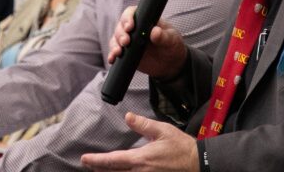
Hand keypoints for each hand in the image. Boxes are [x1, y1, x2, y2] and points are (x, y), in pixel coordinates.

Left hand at [81, 112, 198, 171]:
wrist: (199, 164)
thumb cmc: (181, 147)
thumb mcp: (163, 131)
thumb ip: (143, 124)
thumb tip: (127, 116)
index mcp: (141, 159)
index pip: (112, 161)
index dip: (96, 161)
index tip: (84, 159)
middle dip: (99, 170)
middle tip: (88, 164)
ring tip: (99, 170)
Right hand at [108, 6, 187, 79]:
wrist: (171, 64)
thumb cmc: (172, 46)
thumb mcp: (172, 40)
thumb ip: (163, 36)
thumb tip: (155, 32)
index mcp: (145, 20)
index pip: (132, 13)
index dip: (128, 18)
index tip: (130, 27)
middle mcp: (135, 28)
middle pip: (121, 26)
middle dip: (121, 34)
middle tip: (126, 42)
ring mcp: (129, 40)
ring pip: (116, 38)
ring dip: (115, 44)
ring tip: (118, 52)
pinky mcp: (126, 52)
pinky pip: (115, 51)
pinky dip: (112, 55)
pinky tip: (112, 59)